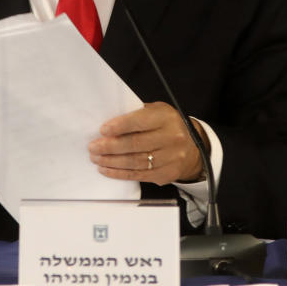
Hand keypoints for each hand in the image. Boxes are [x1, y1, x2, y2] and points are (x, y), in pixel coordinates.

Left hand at [88, 102, 208, 184]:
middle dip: (110, 147)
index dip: (119, 126)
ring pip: (135, 162)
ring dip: (111, 161)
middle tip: (93, 147)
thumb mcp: (156, 112)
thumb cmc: (167, 125)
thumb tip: (109, 125)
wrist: (193, 147)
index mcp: (166, 118)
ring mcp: (171, 158)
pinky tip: (107, 169)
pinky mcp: (166, 174)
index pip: (139, 122)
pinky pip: (138, 175)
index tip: (103, 130)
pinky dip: (119, 173)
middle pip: (135, 144)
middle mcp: (171, 138)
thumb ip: (137, 115)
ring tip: (96, 158)